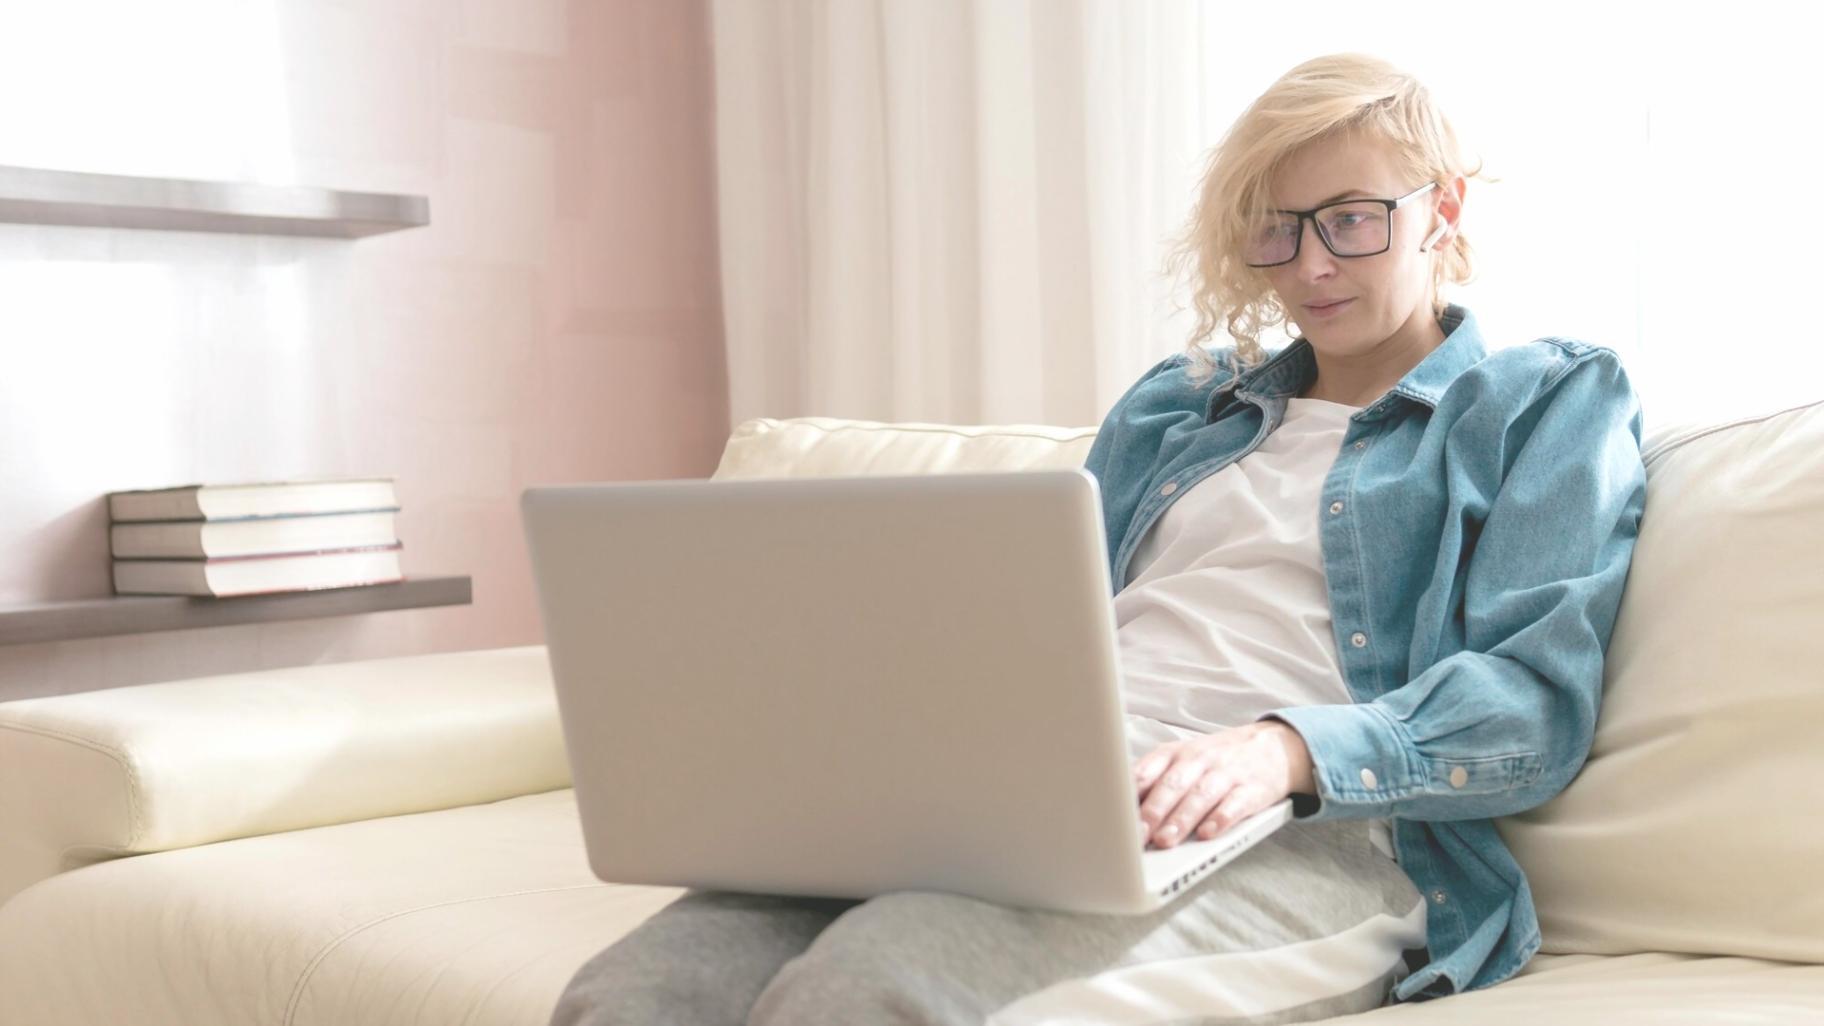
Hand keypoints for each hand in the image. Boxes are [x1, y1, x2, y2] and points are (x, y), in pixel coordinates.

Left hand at [1133, 720, 1314, 849]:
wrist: (1272, 747)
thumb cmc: (1214, 761)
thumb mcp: (1181, 761)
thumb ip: (1154, 783)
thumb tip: (1122, 815)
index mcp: (1174, 753)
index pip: (1147, 770)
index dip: (1130, 794)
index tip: (1114, 815)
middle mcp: (1199, 760)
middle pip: (1173, 784)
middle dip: (1154, 810)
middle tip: (1138, 834)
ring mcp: (1227, 773)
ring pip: (1201, 795)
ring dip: (1181, 819)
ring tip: (1166, 840)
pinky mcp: (1252, 789)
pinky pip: (1235, 805)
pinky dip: (1221, 819)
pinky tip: (1208, 834)